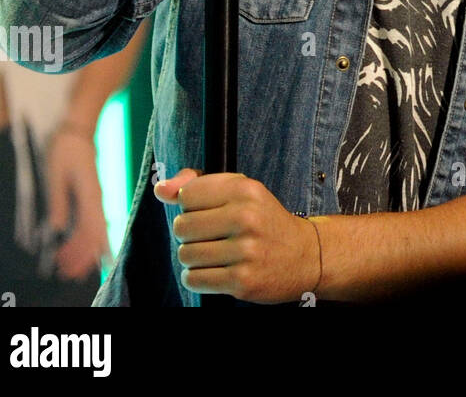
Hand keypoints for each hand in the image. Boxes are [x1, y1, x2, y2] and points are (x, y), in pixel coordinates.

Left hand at [44, 129, 110, 279]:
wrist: (78, 130)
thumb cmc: (65, 149)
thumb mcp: (55, 174)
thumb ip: (58, 201)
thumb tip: (56, 229)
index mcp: (91, 194)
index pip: (94, 229)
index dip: (89, 250)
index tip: (84, 266)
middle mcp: (95, 199)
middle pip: (94, 234)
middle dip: (83, 256)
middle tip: (69, 274)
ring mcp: (93, 198)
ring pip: (90, 230)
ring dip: (79, 249)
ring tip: (64, 266)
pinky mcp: (88, 197)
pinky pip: (85, 221)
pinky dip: (77, 236)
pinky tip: (66, 246)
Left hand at [155, 168, 319, 303]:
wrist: (305, 255)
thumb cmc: (264, 221)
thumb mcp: (240, 192)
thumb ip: (197, 184)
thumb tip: (160, 189)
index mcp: (246, 189)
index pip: (187, 194)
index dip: (192, 205)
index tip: (210, 211)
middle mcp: (246, 217)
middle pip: (182, 226)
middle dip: (190, 234)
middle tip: (214, 236)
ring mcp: (245, 251)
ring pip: (185, 254)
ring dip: (194, 258)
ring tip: (217, 254)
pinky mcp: (242, 281)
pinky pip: (193, 279)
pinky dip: (198, 278)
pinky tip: (217, 271)